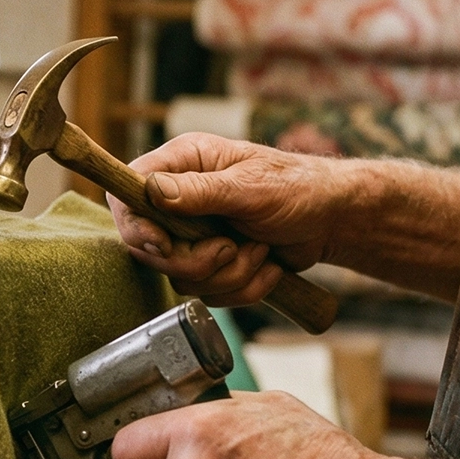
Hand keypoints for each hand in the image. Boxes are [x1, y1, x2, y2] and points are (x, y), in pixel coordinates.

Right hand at [108, 133, 343, 306]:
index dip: (135, 225)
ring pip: (180, 277)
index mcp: (182, 164)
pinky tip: (265, 265)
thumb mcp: (252, 186)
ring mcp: (191, 236)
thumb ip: (201, 191)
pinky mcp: (208, 265)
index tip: (161, 245)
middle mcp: (179, 200)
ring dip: (228, 274)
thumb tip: (152, 191)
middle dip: (195, 260)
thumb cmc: (298, 188)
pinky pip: (207, 294)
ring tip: (259, 251)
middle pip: (149, 247)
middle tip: (230, 248)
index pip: (129, 193)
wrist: (331, 221)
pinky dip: (242, 288)